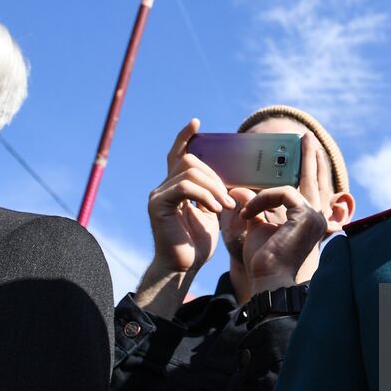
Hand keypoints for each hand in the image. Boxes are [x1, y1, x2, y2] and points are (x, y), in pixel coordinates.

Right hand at [143, 119, 234, 277]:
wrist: (182, 268)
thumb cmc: (197, 244)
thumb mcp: (212, 212)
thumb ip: (215, 193)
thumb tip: (232, 178)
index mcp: (176, 187)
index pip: (178, 154)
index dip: (185, 137)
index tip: (196, 122)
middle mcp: (163, 187)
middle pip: (189, 159)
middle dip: (214, 174)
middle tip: (228, 197)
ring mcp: (158, 194)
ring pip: (189, 171)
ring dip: (213, 187)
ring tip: (224, 206)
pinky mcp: (157, 204)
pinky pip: (184, 187)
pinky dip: (204, 195)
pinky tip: (214, 209)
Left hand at [236, 133, 327, 292]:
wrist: (269, 281)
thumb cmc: (265, 261)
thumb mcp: (258, 228)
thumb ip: (255, 207)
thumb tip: (239, 188)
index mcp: (309, 220)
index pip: (311, 188)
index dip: (309, 169)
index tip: (305, 150)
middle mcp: (318, 217)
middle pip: (315, 179)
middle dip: (310, 156)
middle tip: (306, 137)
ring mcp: (315, 216)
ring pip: (295, 185)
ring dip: (264, 193)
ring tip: (243, 199)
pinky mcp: (306, 215)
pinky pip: (283, 193)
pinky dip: (263, 200)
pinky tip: (247, 214)